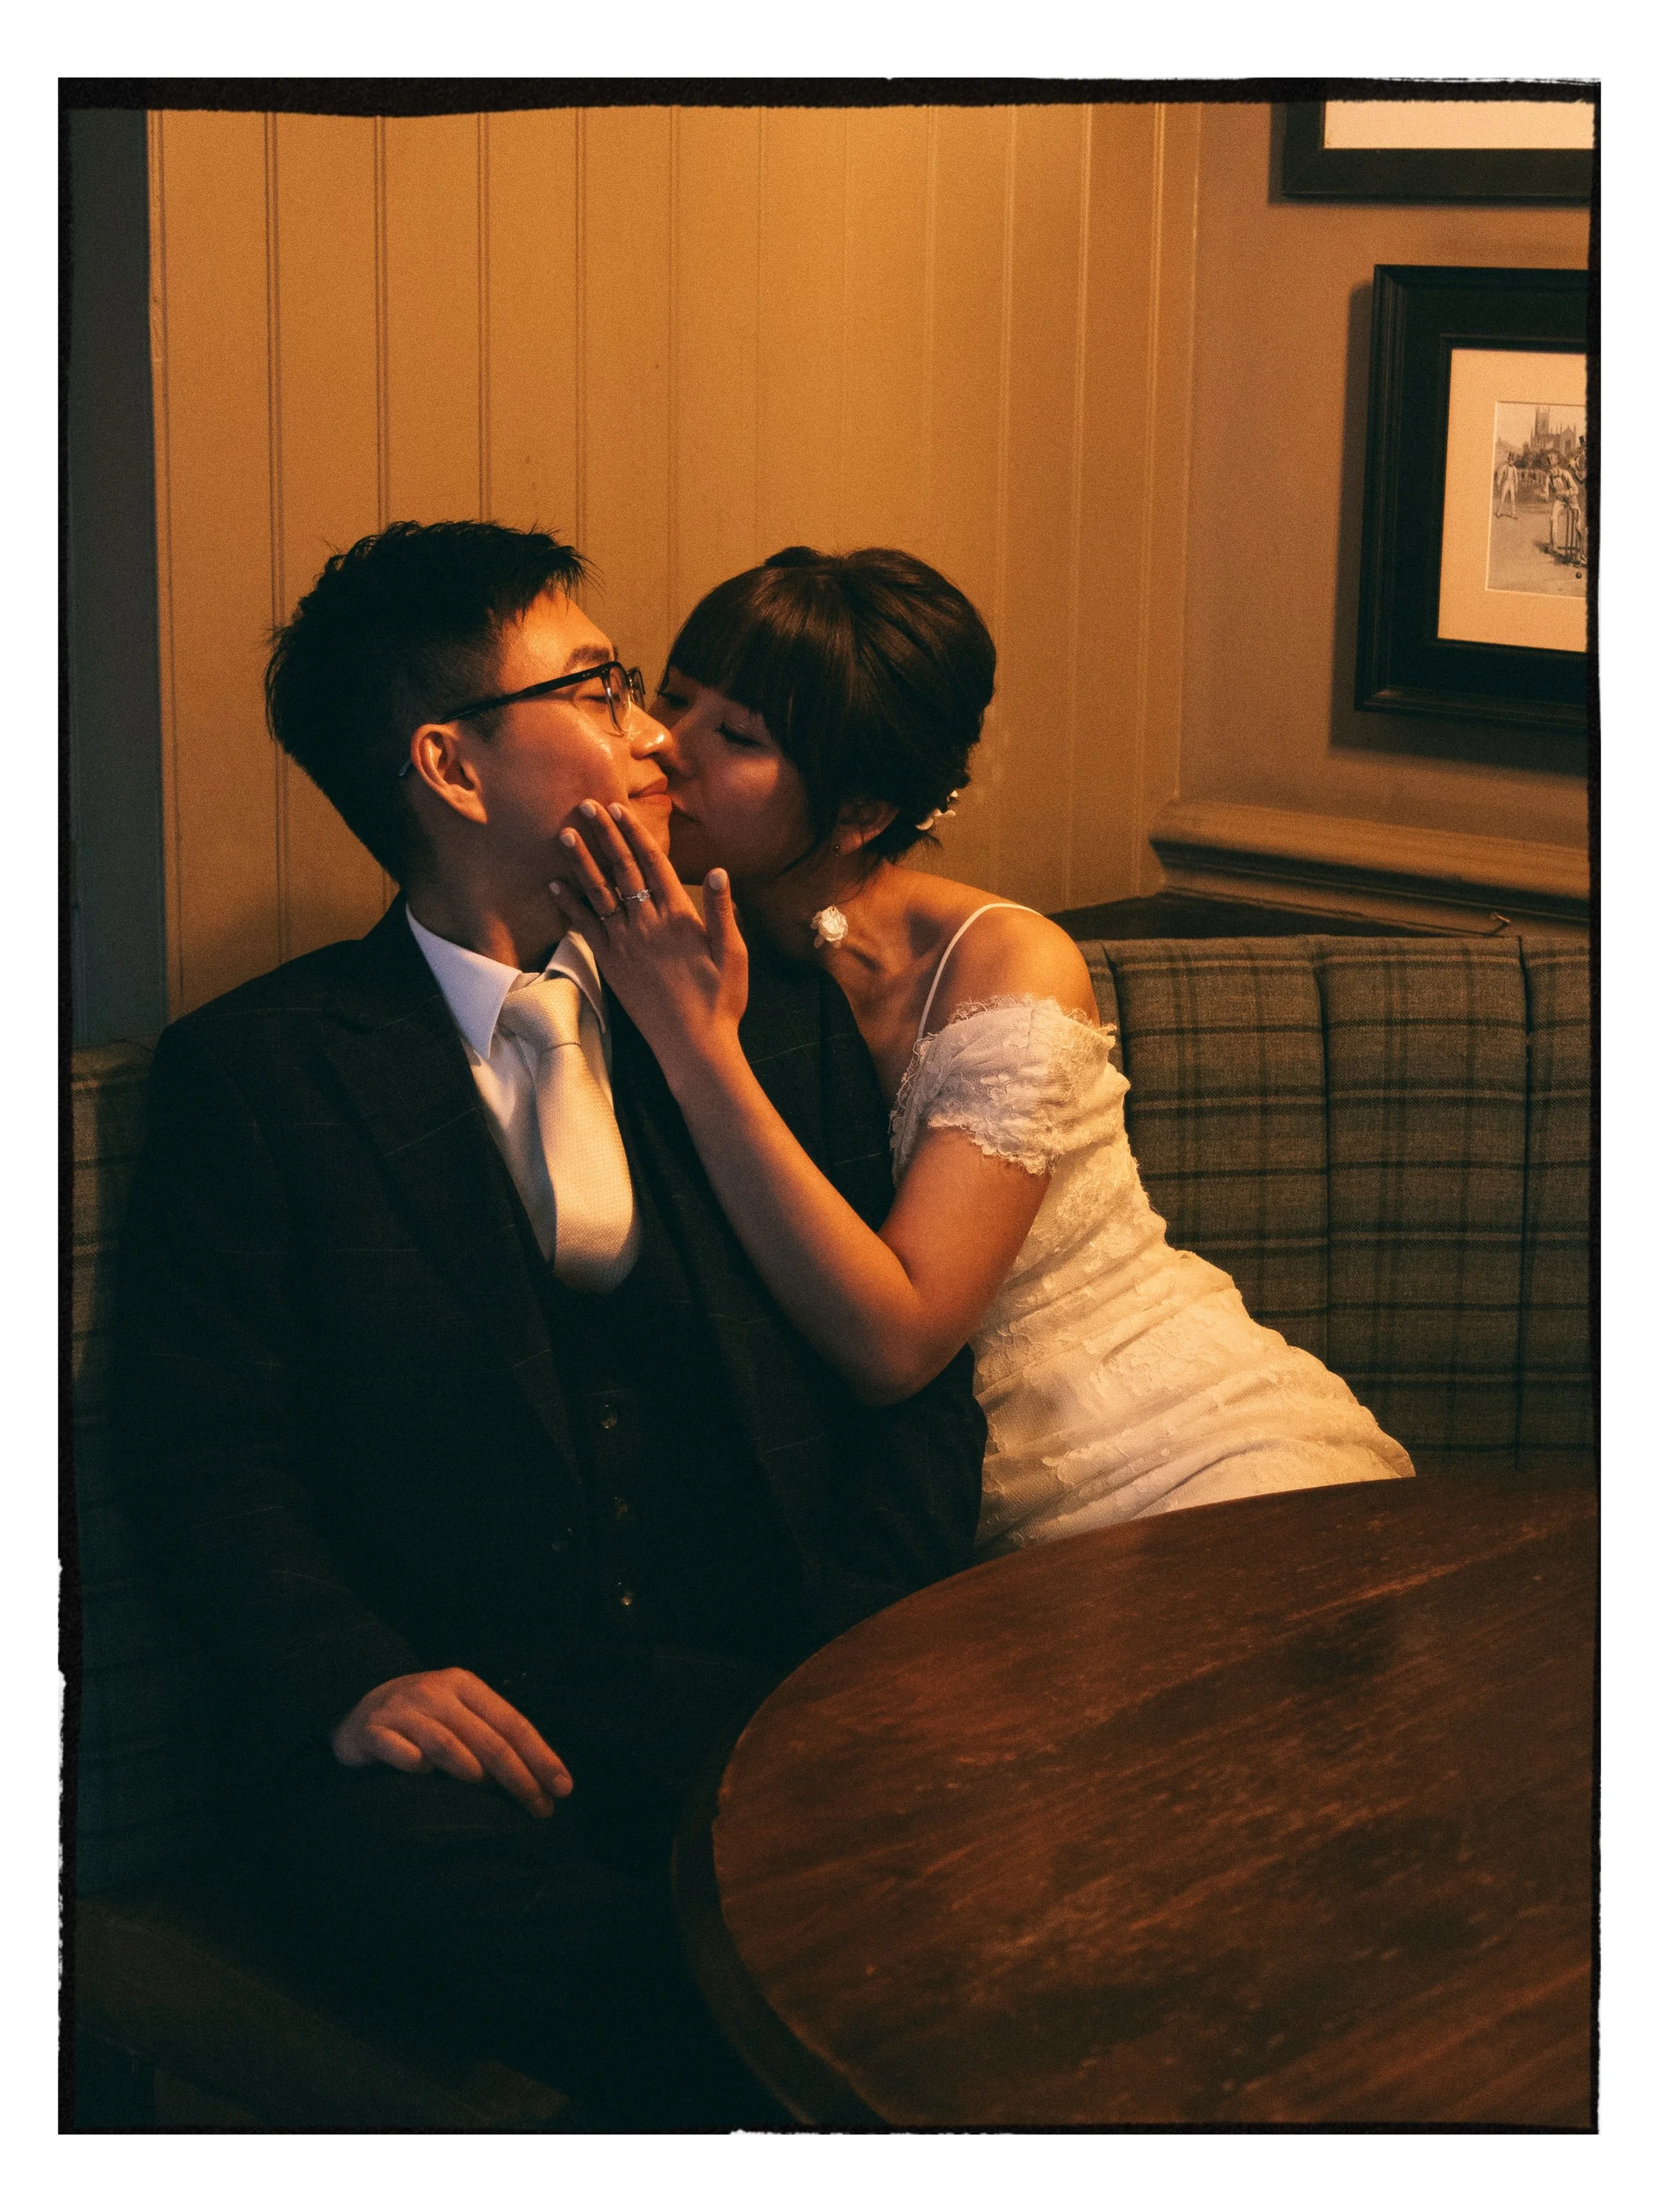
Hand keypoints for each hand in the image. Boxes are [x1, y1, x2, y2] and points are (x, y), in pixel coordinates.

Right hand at [330, 1667, 573, 1817]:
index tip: (563, 1789)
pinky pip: (397, 1750)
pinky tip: (424, 1775)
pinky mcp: (373, 1730)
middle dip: (518, 1776)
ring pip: (445, 1742)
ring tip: (488, 1790)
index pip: (513, 1722)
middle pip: (487, 1738)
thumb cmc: (422, 1715)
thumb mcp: (458, 1712)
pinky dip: (413, 1763)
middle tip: (540, 1808)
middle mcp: (437, 1693)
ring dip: (471, 1769)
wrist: (357, 1702)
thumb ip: (489, 1734)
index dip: (541, 1756)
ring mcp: (403, 1710)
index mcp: (465, 1686)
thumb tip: (536, 1778)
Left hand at [550, 802, 749, 1085]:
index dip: (635, 834)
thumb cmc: (721, 999)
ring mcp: (625, 944)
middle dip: (604, 835)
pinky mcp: (610, 964)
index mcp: (679, 917)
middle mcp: (647, 925)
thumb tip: (718, 871)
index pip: (653, 864)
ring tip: (566, 835)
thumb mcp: (734, 953)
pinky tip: (555, 886)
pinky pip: (586, 928)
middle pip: (622, 869)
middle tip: (586, 806)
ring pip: (598, 893)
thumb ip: (723, 911)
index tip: (619, 809)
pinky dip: (570, 905)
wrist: (693, 1044)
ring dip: (581, 862)